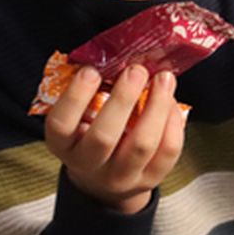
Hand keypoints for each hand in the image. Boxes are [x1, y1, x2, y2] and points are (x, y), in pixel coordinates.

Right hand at [44, 64, 183, 214]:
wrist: (104, 178)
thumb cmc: (90, 133)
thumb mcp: (79, 116)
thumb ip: (90, 92)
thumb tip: (116, 56)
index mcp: (64, 145)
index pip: (61, 124)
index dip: (75, 96)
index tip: (91, 71)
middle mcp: (89, 165)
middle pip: (104, 137)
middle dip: (123, 99)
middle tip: (136, 70)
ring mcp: (121, 176)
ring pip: (142, 145)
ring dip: (156, 106)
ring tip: (163, 79)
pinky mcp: (150, 179)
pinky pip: (167, 151)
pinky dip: (172, 122)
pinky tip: (170, 102)